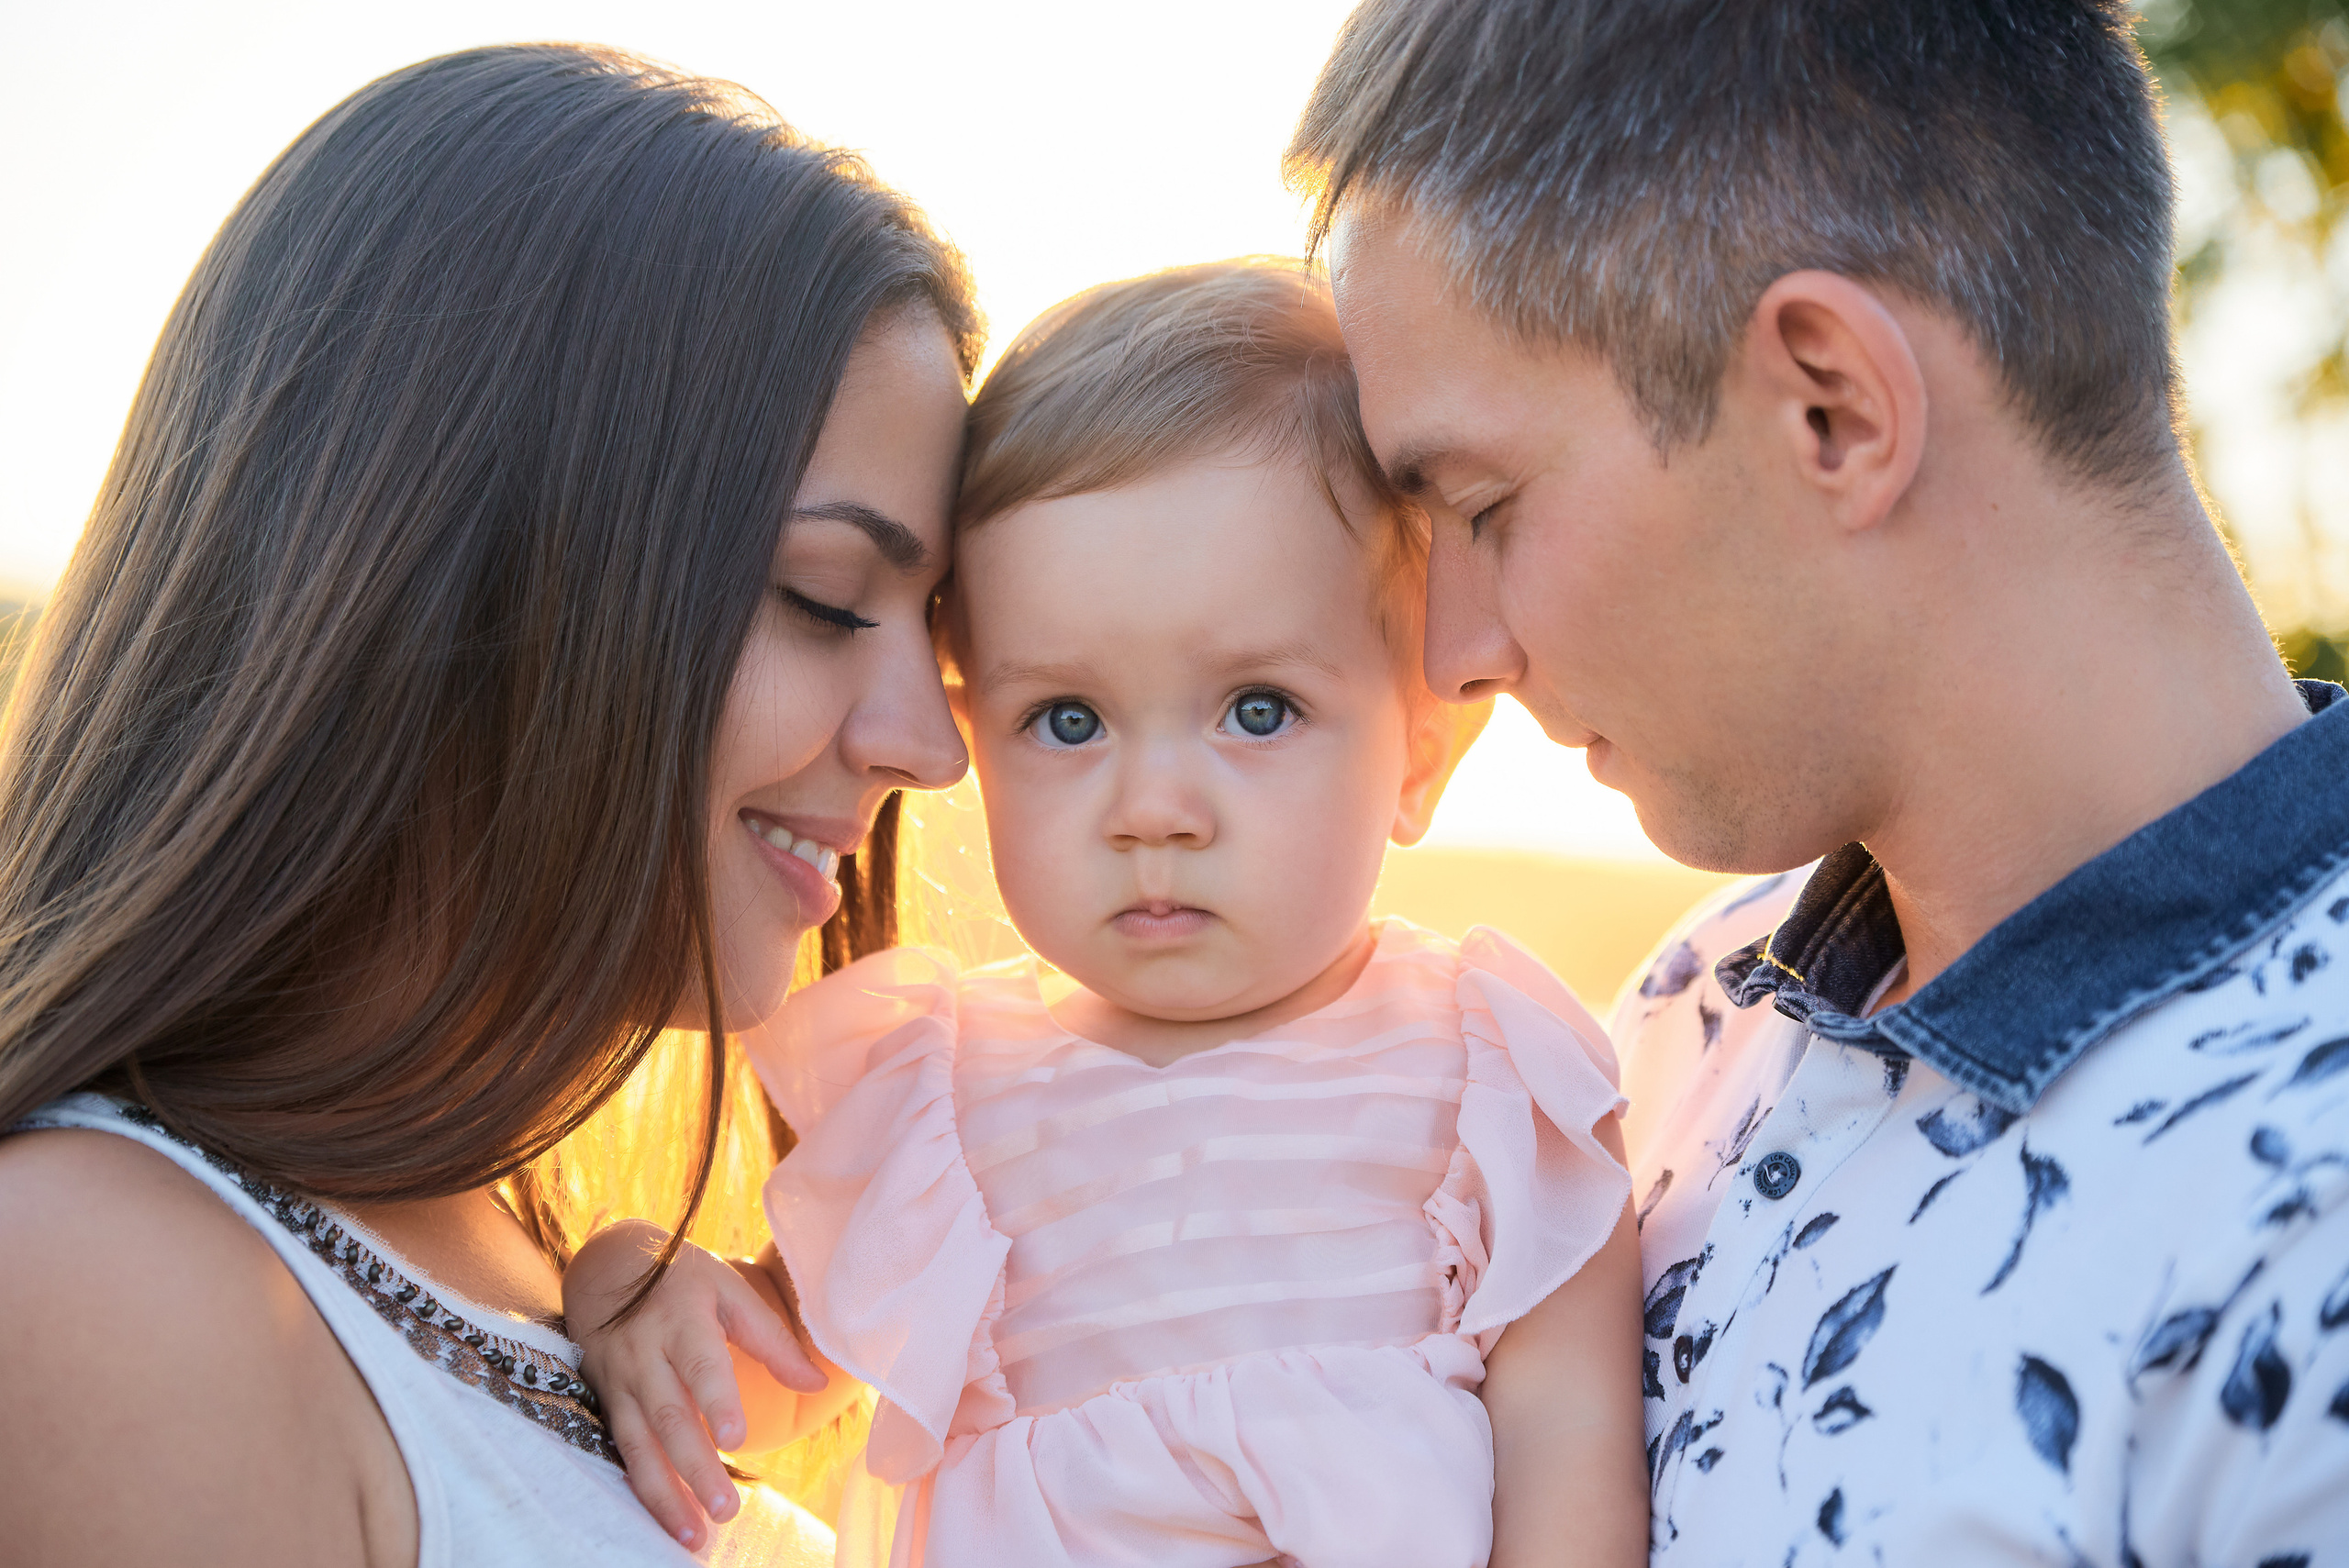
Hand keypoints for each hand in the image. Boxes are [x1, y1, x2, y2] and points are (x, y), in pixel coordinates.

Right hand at [564, 1220, 829, 1548]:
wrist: (603, 1268)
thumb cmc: (680, 1280)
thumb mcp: (729, 1291)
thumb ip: (771, 1338)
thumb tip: (816, 1382)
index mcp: (682, 1320)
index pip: (700, 1365)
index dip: (716, 1402)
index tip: (735, 1439)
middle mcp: (644, 1355)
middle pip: (669, 1418)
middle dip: (695, 1468)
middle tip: (725, 1510)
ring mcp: (620, 1383)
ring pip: (638, 1446)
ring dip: (665, 1495)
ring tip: (695, 1535)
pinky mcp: (606, 1404)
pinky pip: (621, 1453)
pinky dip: (642, 1490)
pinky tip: (665, 1521)